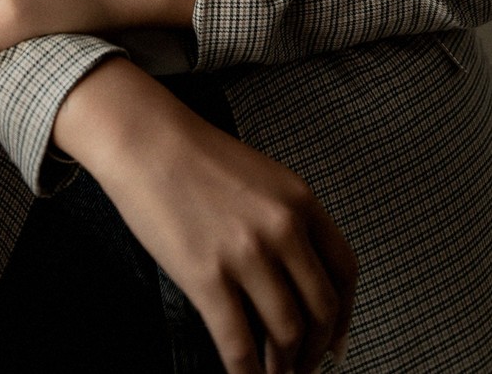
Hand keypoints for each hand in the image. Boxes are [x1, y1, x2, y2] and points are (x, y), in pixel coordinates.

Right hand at [54, 60, 356, 373]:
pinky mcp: (208, 278)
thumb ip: (288, 220)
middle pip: (321, 309)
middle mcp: (284, 229)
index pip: (345, 271)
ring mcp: (247, 255)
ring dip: (284, 366)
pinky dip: (246, 372)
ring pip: (287, 333)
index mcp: (301, 201)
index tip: (336, 343)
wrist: (146, 140)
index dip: (345, 316)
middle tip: (304, 367)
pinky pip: (238, 344)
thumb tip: (297, 279)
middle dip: (316, 350)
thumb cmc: (198, 156)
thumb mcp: (263, 177)